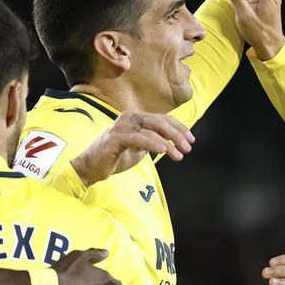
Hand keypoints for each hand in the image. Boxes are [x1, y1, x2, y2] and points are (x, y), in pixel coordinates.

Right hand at [70, 111, 193, 186]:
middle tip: (188, 148)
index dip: (179, 128)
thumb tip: (174, 141)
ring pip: (151, 131)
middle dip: (177, 135)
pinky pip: (138, 139)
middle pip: (159, 122)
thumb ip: (154, 141)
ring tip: (178, 155)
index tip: (191, 139)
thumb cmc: (116, 157)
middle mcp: (129, 117)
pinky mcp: (115, 137)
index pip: (162, 119)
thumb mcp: (140, 147)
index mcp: (136, 118)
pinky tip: (163, 151)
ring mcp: (121, 126)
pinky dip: (152, 144)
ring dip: (168, 143)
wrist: (92, 167)